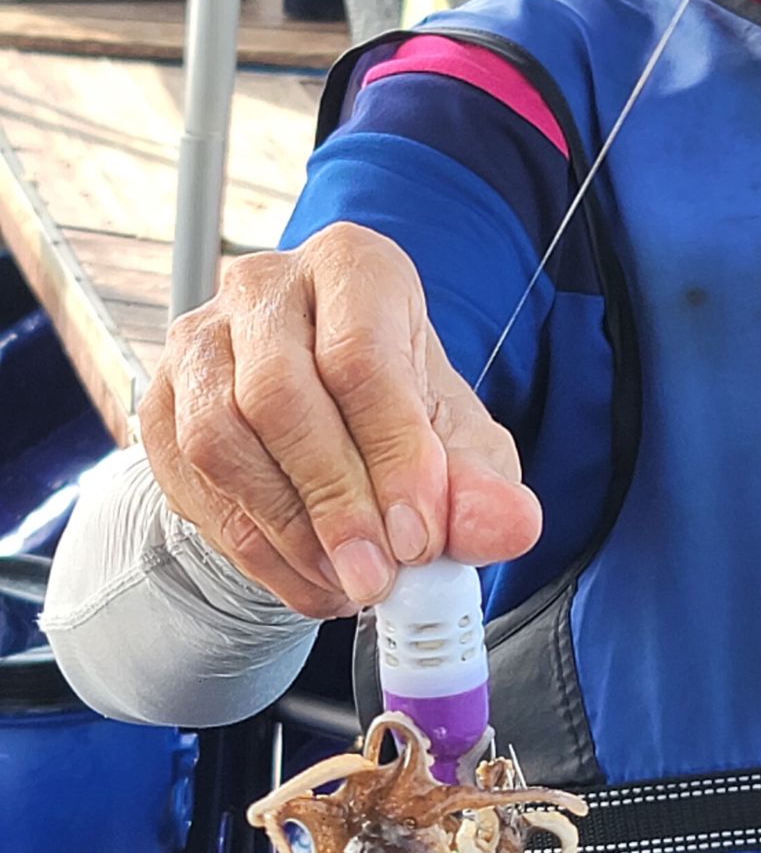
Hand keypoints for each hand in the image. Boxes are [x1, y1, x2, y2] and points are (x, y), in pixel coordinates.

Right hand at [138, 223, 541, 617]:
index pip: (360, 356)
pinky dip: (249, 548)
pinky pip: (186, 482)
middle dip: (334, 503)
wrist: (327, 418)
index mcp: (354, 269)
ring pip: (218, 439)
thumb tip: (510, 527)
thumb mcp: (460, 447)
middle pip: (278, 395)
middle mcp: (266, 288)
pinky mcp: (159, 402)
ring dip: (286, 532)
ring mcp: (199, 342)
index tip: (418, 538)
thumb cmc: (400, 417)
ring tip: (346, 583)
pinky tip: (304, 577)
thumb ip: (484, 485)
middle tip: (376, 577)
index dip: (391, 455)